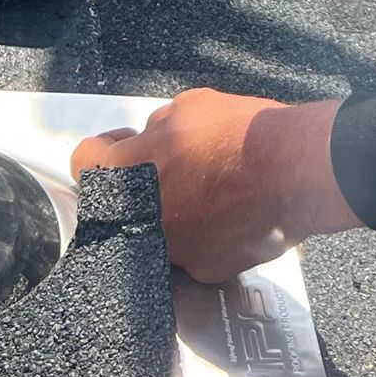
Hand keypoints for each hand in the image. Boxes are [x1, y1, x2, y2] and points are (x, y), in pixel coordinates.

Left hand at [70, 89, 356, 280]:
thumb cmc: (240, 135)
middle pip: (124, 202)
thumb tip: (154, 136)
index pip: (83, 162)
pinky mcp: (205, 270)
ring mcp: (171, 252)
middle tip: (178, 167)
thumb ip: (158, 128)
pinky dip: (211, 234)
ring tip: (216, 191)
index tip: (128, 144)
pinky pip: (198, 249)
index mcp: (123, 176)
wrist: (293, 172)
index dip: (107, 147)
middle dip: (146, 185)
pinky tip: (236, 212)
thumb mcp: (189, 106)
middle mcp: (138, 222)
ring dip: (179, 212)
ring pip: (163, 230)